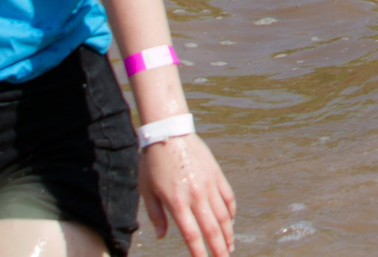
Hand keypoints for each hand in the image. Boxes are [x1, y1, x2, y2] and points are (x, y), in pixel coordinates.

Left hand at [142, 132, 235, 256]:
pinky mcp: (216, 174)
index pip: (191, 234)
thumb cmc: (153, 163)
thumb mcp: (147, 191)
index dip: (198, 251)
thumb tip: (161, 236)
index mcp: (177, 202)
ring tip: (230, 247)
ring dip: (228, 233)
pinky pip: (228, 197)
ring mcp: (209, 184)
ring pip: (223, 215)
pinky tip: (230, 222)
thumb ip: (156, 215)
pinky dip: (230, 212)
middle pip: (212, 228)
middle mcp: (196, 195)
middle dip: (219, 248)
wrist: (169, 133)